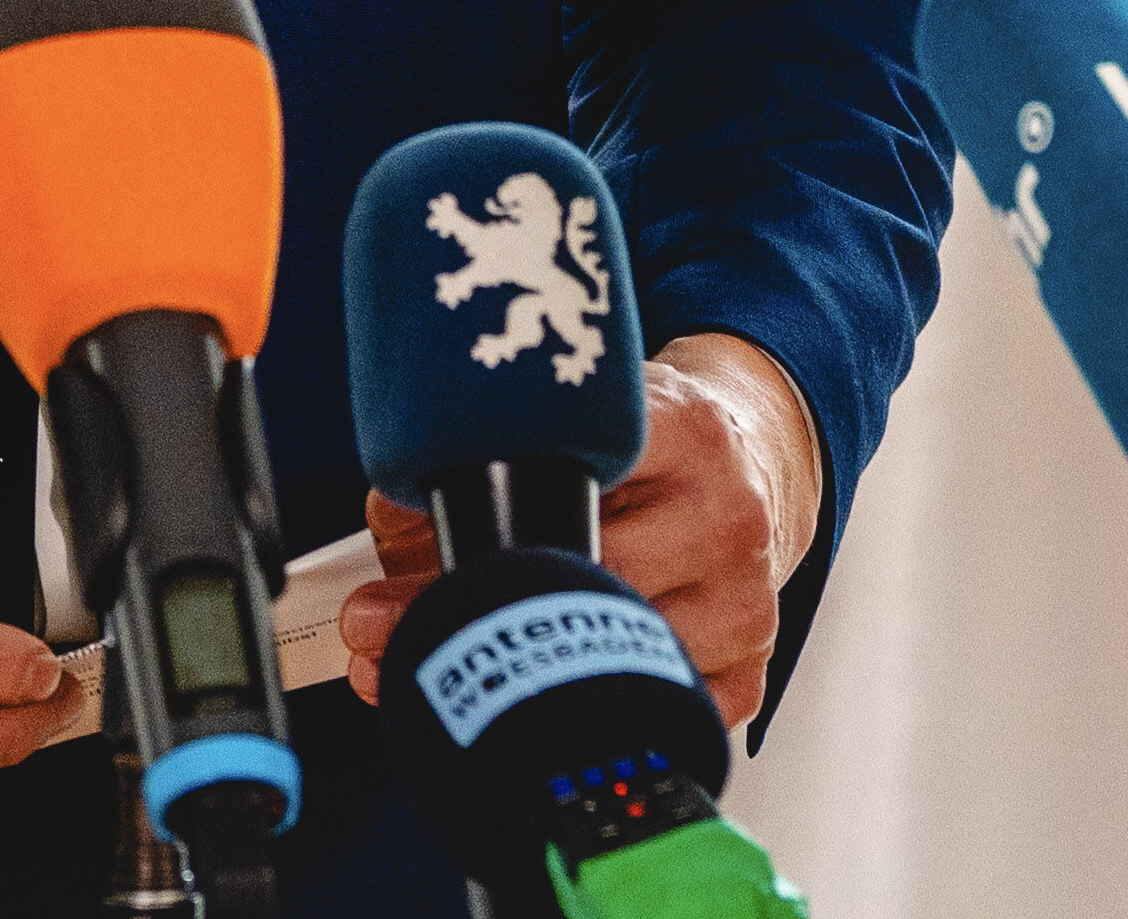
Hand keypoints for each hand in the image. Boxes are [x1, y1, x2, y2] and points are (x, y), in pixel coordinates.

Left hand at [333, 329, 826, 728]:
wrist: (754, 467)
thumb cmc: (651, 446)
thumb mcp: (584, 414)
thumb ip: (489, 449)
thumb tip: (393, 517)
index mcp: (688, 430)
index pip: (579, 478)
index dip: (482, 523)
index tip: (399, 551)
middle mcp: (728, 518)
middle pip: (587, 581)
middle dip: (470, 609)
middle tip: (374, 628)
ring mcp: (745, 605)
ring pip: (608, 657)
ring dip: (513, 671)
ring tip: (431, 664)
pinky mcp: (748, 675)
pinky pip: (645, 713)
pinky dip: (577, 714)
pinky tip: (526, 697)